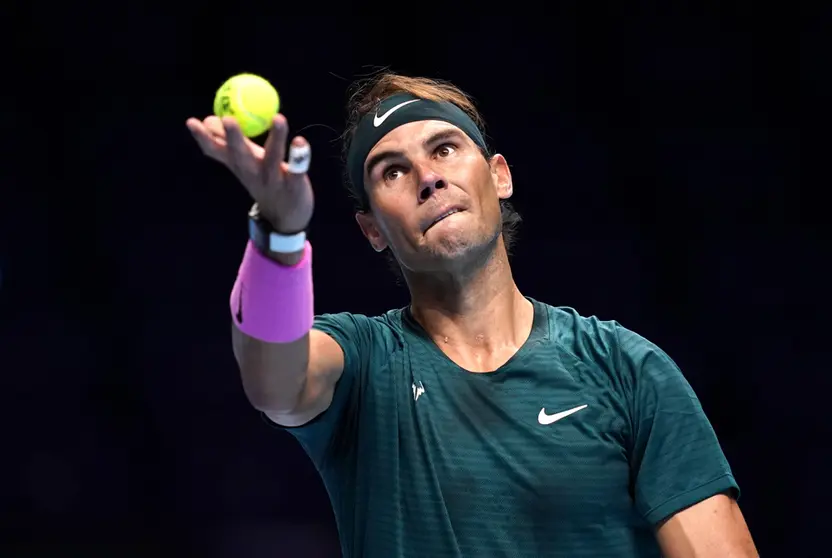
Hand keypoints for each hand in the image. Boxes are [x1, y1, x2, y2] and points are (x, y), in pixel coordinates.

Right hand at [186, 114, 313, 233]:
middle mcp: (253, 172)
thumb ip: (226, 144)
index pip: (217, 152)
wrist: (284, 219)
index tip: (192, 122)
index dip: (204, 138)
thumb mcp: (242, 165)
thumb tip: (207, 120)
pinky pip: (297, 171)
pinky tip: (301, 142)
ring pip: (273, 158)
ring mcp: (274, 179)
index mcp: (239, 165)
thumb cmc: (263, 182)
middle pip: (241, 154)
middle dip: (233, 138)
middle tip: (227, 119)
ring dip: (276, 138)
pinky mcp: (294, 185)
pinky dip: (300, 156)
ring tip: (279, 118)